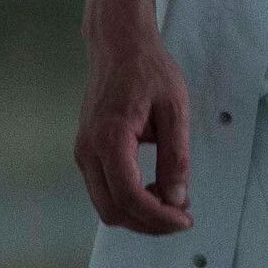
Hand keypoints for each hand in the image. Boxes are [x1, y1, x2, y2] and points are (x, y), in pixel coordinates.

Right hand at [75, 12, 194, 234]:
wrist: (119, 44)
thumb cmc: (148, 70)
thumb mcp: (174, 111)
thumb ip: (176, 158)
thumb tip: (177, 199)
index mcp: (109, 139)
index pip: (129, 196)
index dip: (158, 217)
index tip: (184, 219)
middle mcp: (88, 151)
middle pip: (112, 210)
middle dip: (148, 223)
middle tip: (181, 218)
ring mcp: (83, 152)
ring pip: (105, 204)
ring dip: (138, 214)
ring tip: (171, 205)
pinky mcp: (87, 151)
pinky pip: (103, 189)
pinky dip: (128, 200)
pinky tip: (153, 190)